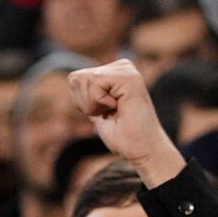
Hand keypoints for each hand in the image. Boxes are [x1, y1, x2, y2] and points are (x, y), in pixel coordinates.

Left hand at [68, 60, 184, 184]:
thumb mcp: (97, 110)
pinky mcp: (129, 77)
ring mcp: (126, 70)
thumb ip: (88, 93)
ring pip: (83, 79)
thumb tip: (74, 79)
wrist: (143, 149)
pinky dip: (99, 102)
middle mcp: (122, 66)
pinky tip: (117, 108)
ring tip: (114, 112)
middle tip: (109, 114)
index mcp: (114, 72)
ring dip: (93, 104)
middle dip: (86, 103)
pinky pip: (94, 82)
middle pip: (76, 78)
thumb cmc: (123, 136)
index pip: (75, 79)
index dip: (83, 103)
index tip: (105, 114)